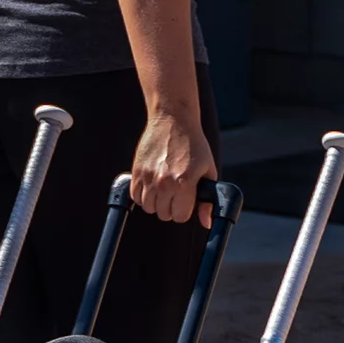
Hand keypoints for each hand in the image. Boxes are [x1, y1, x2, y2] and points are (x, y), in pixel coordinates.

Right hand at [131, 110, 216, 227]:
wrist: (173, 120)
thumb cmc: (193, 144)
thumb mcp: (208, 171)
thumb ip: (207, 200)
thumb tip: (207, 222)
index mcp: (184, 183)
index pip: (180, 216)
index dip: (184, 210)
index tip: (186, 200)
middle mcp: (164, 182)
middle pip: (163, 214)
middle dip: (171, 207)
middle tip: (176, 193)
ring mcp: (149, 178)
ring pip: (148, 208)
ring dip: (156, 202)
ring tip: (164, 188)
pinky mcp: (137, 172)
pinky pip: (135, 197)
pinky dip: (143, 195)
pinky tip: (152, 185)